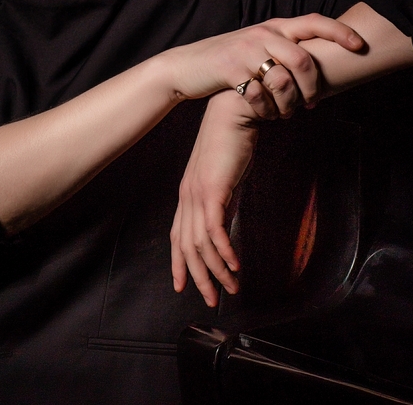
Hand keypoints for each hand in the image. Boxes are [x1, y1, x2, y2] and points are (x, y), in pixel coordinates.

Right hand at [163, 13, 364, 116]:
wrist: (187, 65)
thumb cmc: (227, 60)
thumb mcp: (257, 45)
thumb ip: (282, 48)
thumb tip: (315, 63)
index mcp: (274, 26)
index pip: (315, 21)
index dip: (340, 32)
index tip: (360, 46)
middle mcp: (263, 33)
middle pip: (304, 58)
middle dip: (314, 86)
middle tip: (312, 104)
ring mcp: (247, 50)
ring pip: (285, 77)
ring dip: (292, 101)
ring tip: (288, 113)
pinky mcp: (232, 69)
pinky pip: (261, 92)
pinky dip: (269, 108)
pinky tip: (267, 114)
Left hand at [170, 89, 257, 306]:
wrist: (233, 114)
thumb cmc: (231, 143)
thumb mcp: (225, 179)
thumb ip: (222, 202)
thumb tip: (225, 226)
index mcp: (188, 195)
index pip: (178, 236)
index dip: (179, 263)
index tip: (183, 286)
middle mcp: (187, 197)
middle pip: (186, 246)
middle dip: (198, 276)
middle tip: (211, 299)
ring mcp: (197, 194)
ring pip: (200, 244)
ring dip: (216, 270)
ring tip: (231, 288)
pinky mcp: (212, 190)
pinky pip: (214, 230)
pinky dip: (224, 252)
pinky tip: (234, 266)